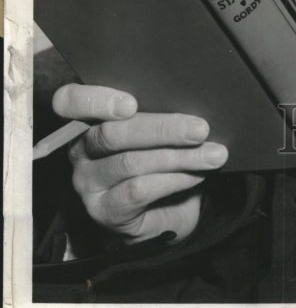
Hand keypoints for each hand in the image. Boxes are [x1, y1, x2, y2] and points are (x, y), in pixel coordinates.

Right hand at [53, 84, 228, 244]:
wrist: (170, 212)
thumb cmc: (165, 159)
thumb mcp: (161, 130)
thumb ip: (161, 110)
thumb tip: (193, 96)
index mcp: (89, 119)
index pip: (70, 101)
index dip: (95, 99)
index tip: (132, 103)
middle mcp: (81, 150)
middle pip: (112, 133)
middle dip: (163, 129)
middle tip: (201, 129)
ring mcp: (88, 182)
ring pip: (130, 162)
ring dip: (179, 157)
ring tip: (213, 155)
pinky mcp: (103, 210)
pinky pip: (138, 190)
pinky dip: (173, 180)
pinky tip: (197, 175)